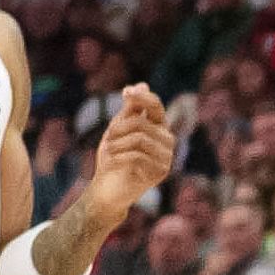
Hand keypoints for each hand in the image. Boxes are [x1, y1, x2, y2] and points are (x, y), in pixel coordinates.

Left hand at [80, 84, 182, 227]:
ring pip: (139, 139)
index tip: (125, 93)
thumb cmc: (114, 157)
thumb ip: (130, 109)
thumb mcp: (118, 128)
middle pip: (141, 123)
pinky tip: (112, 162)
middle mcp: (167, 140)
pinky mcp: (160, 172)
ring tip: (107, 150)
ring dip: (117, 144)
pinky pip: (138, 156)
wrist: (107, 189)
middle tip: (107, 139)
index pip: (156, 106)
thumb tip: (142, 84)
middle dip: (119, 128)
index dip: (143, 97)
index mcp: (158, 127)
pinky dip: (119, 157)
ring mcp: (166, 156)